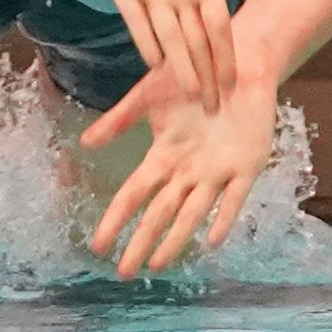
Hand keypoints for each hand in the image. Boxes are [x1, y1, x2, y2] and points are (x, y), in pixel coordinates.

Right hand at [82, 68, 277, 277]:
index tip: (97, 246)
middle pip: (160, 213)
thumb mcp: (148, 96)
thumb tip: (84, 143)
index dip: (116, 220)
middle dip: (141, 241)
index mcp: (164, 156)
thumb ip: (119, 120)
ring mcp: (218, 171)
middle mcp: (188, 171)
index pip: (133, 195)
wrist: (237, 58)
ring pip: (193, 212)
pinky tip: (212, 240)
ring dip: (176, 238)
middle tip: (124, 273)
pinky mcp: (248, 164)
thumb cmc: (190, 77)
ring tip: (157, 264)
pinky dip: (223, 217)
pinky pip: (234, 197)